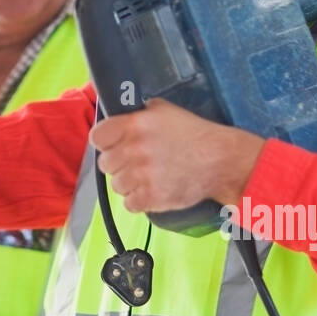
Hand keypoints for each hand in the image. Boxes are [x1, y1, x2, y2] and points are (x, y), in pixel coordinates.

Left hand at [88, 98, 265, 213]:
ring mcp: (143, 176)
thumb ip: (138, 112)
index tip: (112, 144)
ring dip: (129, 183)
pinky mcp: (153, 198)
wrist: (219, 160)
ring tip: (147, 176)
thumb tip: (121, 114)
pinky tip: (152, 189)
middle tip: (135, 162)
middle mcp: (135, 150)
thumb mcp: (165, 111)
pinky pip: (129, 204)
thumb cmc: (194, 134)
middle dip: (118, 164)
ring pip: (117, 185)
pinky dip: (139, 200)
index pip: (97, 137)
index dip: (104, 142)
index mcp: (135, 125)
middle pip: (105, 164)